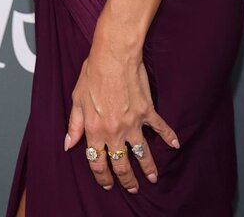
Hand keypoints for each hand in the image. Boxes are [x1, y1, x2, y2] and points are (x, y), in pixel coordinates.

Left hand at [63, 36, 179, 193]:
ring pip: (142, 153)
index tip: (107, 184)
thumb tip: (68, 144)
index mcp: (95, 130)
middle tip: (133, 188)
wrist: (114, 55)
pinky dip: (169, 136)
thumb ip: (74, 125)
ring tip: (153, 177)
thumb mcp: (77, 100)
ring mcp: (133, 123)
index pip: (97, 162)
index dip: (102, 176)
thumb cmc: (93, 74)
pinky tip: (175, 145)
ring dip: (148, 167)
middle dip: (127, 179)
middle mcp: (114, 131)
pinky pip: (160, 128)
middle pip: (121, 164)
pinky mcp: (147, 111)